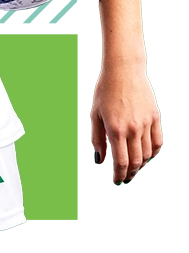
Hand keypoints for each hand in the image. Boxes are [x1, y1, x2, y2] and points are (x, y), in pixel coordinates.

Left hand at [91, 63, 162, 182]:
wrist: (123, 71)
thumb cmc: (105, 91)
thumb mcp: (95, 115)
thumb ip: (98, 139)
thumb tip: (100, 159)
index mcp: (115, 129)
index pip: (121, 161)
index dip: (119, 174)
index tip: (116, 181)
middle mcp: (133, 128)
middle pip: (135, 161)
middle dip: (130, 173)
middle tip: (124, 178)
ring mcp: (146, 123)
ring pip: (147, 153)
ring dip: (141, 164)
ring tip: (133, 167)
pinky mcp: (155, 117)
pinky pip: (157, 141)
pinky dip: (152, 152)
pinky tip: (145, 155)